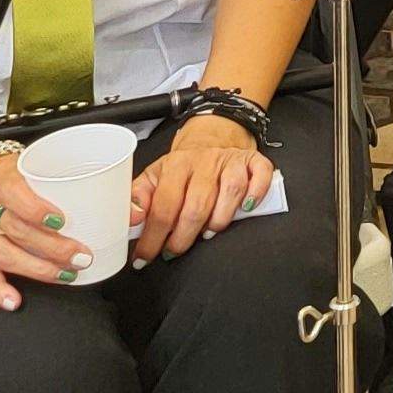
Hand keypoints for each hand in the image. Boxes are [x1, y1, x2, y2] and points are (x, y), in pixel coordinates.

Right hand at [0, 149, 81, 309]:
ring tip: (64, 275)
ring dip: (36, 269)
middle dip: (50, 247)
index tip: (63, 221)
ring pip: (3, 253)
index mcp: (3, 179)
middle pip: (15, 230)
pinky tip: (15, 300)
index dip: (37, 209)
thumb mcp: (43, 168)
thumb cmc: (18, 174)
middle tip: (80, 256)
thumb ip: (84, 187)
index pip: (15, 193)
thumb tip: (133, 211)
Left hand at [130, 113, 272, 263]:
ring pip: (230, 193)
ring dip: (218, 221)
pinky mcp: (253, 161)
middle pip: (196, 206)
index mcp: (175, 165)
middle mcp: (204, 161)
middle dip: (183, 238)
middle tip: (174, 251)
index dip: (153, 236)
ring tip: (206, 234)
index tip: (145, 256)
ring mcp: (231, 160)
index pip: (164, 206)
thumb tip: (132, 219)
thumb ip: (138, 198)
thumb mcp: (154, 177)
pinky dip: (255, 194)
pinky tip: (245, 209)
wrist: (211, 137)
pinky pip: (261, 176)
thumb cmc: (183, 166)